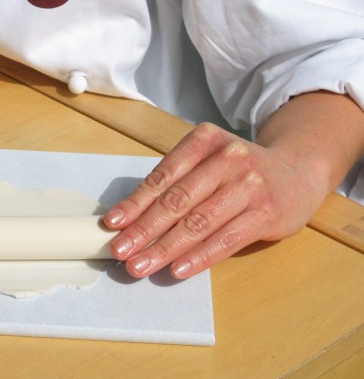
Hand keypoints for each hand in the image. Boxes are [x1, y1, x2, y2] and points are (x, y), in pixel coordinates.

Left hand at [103, 122, 325, 279]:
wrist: (297, 171)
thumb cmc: (238, 170)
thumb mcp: (207, 159)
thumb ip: (175, 181)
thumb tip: (130, 216)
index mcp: (204, 141)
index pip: (162, 176)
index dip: (135, 203)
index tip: (113, 224)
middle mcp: (227, 158)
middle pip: (176, 200)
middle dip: (143, 229)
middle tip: (120, 250)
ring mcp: (249, 186)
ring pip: (198, 223)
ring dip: (164, 248)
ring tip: (140, 265)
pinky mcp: (266, 213)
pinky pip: (226, 240)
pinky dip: (199, 257)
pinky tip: (177, 269)